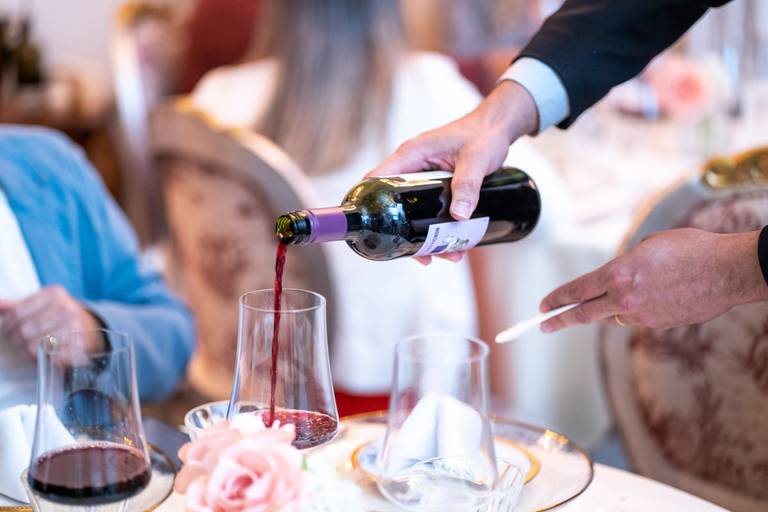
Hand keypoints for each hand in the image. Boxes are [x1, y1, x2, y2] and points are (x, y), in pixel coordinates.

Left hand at [0, 286, 103, 359]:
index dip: (7, 325)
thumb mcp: (43, 304)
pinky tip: (46, 355)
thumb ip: (18, 305)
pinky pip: (51, 358)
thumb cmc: (63, 315)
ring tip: (32, 349)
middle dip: (17, 340)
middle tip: (20, 342)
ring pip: (34, 347)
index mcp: (54, 294)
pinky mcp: (79, 346)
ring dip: (28, 352)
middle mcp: (66, 308)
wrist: (93, 327)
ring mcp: (74, 327)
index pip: (17, 313)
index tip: (9, 330)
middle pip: (24, 331)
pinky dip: (46, 359)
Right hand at [367, 80, 538, 264]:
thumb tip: (458, 216)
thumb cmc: (484, 134)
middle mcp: (411, 167)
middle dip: (407, 234)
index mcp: (411, 155)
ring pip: (413, 213)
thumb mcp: (476, 160)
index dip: (370, 204)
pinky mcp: (435, 186)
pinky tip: (453, 245)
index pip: (377, 180)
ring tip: (449, 255)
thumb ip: (467, 185)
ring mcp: (422, 178)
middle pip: (395, 206)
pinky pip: (427, 211)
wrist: (498, 127)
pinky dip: (438, 229)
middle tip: (424, 256)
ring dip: (427, 237)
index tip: (374, 231)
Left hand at [538, 229, 767, 331]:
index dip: (557, 299)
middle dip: (560, 319)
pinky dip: (638, 310)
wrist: (728, 271)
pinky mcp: (658, 326)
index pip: (577, 291)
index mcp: (618, 275)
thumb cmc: (690, 249)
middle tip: (543, 324)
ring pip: (615, 316)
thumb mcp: (648, 246)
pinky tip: (657, 295)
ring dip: (612, 307)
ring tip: (632, 290)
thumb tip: (617, 280)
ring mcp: (642, 317)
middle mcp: (625, 299)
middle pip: (585, 314)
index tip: (543, 306)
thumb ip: (624, 267)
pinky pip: (638, 319)